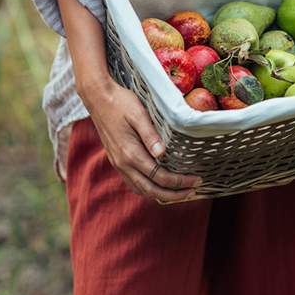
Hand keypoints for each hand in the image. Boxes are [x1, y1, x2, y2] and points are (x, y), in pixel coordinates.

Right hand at [79, 76, 201, 201]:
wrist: (98, 98)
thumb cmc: (120, 103)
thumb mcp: (138, 114)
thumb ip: (150, 135)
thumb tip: (162, 153)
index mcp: (130, 153)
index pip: (159, 177)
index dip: (179, 182)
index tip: (196, 180)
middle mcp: (123, 164)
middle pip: (151, 191)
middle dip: (174, 195)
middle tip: (193, 192)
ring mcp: (118, 164)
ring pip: (141, 190)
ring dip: (162, 196)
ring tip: (181, 192)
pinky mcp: (117, 161)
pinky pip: (134, 184)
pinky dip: (150, 190)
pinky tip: (161, 185)